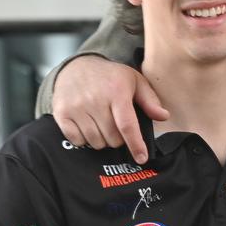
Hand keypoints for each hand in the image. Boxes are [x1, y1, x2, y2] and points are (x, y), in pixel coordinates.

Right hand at [53, 55, 168, 163]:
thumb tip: (164, 116)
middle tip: (117, 127)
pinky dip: (85, 139)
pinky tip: (89, 126)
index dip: (135, 144)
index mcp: (116, 91)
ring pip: (96, 142)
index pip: (127, 125)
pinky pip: (77, 140)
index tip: (142, 158)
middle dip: (119, 139)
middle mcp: (95, 100)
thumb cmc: (110, 77)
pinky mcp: (62, 114)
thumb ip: (150, 100)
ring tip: (104, 126)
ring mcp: (76, 107)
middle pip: (112, 138)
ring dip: (103, 140)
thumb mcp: (134, 81)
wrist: (76, 67)